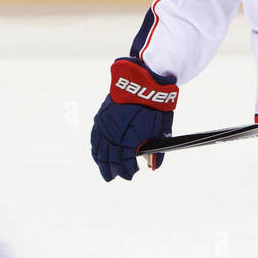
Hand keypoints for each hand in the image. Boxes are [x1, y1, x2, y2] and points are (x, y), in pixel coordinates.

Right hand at [90, 57, 178, 180]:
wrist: (144, 80)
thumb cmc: (156, 105)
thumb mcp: (162, 129)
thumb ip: (157, 150)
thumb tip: (153, 167)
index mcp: (128, 138)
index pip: (124, 162)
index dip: (127, 171)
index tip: (131, 175)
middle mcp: (113, 134)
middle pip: (109, 159)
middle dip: (113, 170)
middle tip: (117, 177)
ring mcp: (104, 125)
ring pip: (99, 150)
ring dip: (102, 162)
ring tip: (106, 171)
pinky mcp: (101, 117)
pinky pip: (95, 138)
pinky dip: (96, 149)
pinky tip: (98, 155)